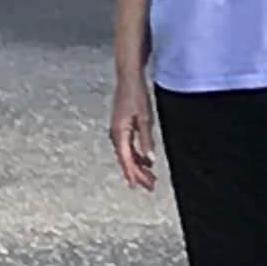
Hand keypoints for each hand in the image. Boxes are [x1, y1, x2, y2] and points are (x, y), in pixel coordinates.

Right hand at [109, 69, 156, 190]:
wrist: (128, 79)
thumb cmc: (136, 96)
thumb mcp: (145, 119)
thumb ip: (146, 140)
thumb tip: (149, 160)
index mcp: (120, 134)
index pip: (126, 159)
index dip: (133, 174)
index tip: (140, 186)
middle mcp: (116, 135)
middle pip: (126, 160)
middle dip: (137, 174)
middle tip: (150, 185)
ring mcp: (118, 131)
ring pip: (127, 154)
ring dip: (138, 166)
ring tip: (150, 177)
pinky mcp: (122, 127)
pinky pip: (128, 147)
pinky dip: (137, 155)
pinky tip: (145, 161)